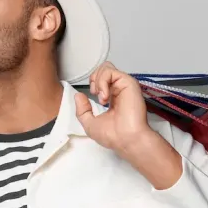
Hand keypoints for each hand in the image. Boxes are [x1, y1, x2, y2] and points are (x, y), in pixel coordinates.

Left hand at [74, 61, 183, 189]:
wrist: (126, 139)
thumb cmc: (112, 135)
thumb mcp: (89, 124)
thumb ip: (82, 110)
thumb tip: (78, 95)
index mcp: (112, 96)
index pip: (102, 79)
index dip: (93, 83)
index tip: (92, 96)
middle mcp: (119, 89)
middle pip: (103, 69)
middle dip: (94, 79)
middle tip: (95, 94)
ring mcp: (124, 85)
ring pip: (106, 68)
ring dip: (98, 81)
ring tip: (101, 97)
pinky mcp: (128, 83)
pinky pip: (110, 72)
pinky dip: (102, 82)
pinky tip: (104, 97)